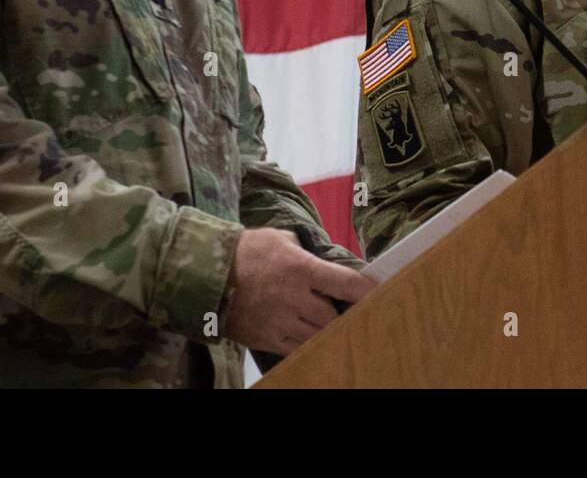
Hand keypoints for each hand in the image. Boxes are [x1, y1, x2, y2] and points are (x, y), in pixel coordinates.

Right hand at [222, 227, 375, 355]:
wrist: (207, 273)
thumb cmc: (246, 250)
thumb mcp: (279, 239)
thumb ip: (305, 251)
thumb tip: (325, 261)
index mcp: (300, 268)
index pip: (345, 283)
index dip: (366, 291)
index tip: (379, 294)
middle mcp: (294, 297)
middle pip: (333, 317)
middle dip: (340, 314)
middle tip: (344, 310)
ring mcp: (280, 321)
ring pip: (318, 335)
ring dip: (325, 330)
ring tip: (324, 322)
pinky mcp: (267, 338)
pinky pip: (297, 348)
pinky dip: (307, 343)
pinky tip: (308, 335)